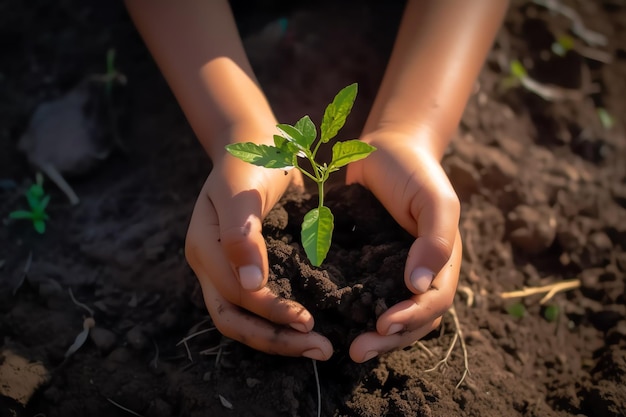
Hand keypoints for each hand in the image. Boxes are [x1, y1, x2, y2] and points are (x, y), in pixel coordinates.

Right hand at [185, 155, 332, 360]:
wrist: (260, 144)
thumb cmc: (252, 160)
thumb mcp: (243, 188)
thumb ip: (241, 232)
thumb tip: (252, 284)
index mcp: (204, 247)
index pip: (235, 295)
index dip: (270, 312)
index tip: (308, 320)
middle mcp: (212, 265)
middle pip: (234, 319)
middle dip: (274, 339)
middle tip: (320, 350)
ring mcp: (229, 269)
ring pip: (245, 318)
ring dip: (279, 337)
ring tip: (319, 346)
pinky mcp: (251, 268)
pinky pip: (261, 304)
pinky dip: (282, 320)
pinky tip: (311, 327)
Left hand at [345, 129, 461, 361]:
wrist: (385, 147)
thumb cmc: (414, 171)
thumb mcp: (435, 200)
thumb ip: (436, 241)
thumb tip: (420, 287)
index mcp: (442, 262)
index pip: (433, 302)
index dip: (411, 318)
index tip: (382, 323)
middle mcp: (419, 273)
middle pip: (411, 319)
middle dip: (388, 338)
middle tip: (358, 351)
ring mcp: (391, 270)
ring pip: (387, 312)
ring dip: (373, 334)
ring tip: (348, 348)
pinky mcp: (366, 263)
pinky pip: (361, 293)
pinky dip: (352, 311)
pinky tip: (333, 320)